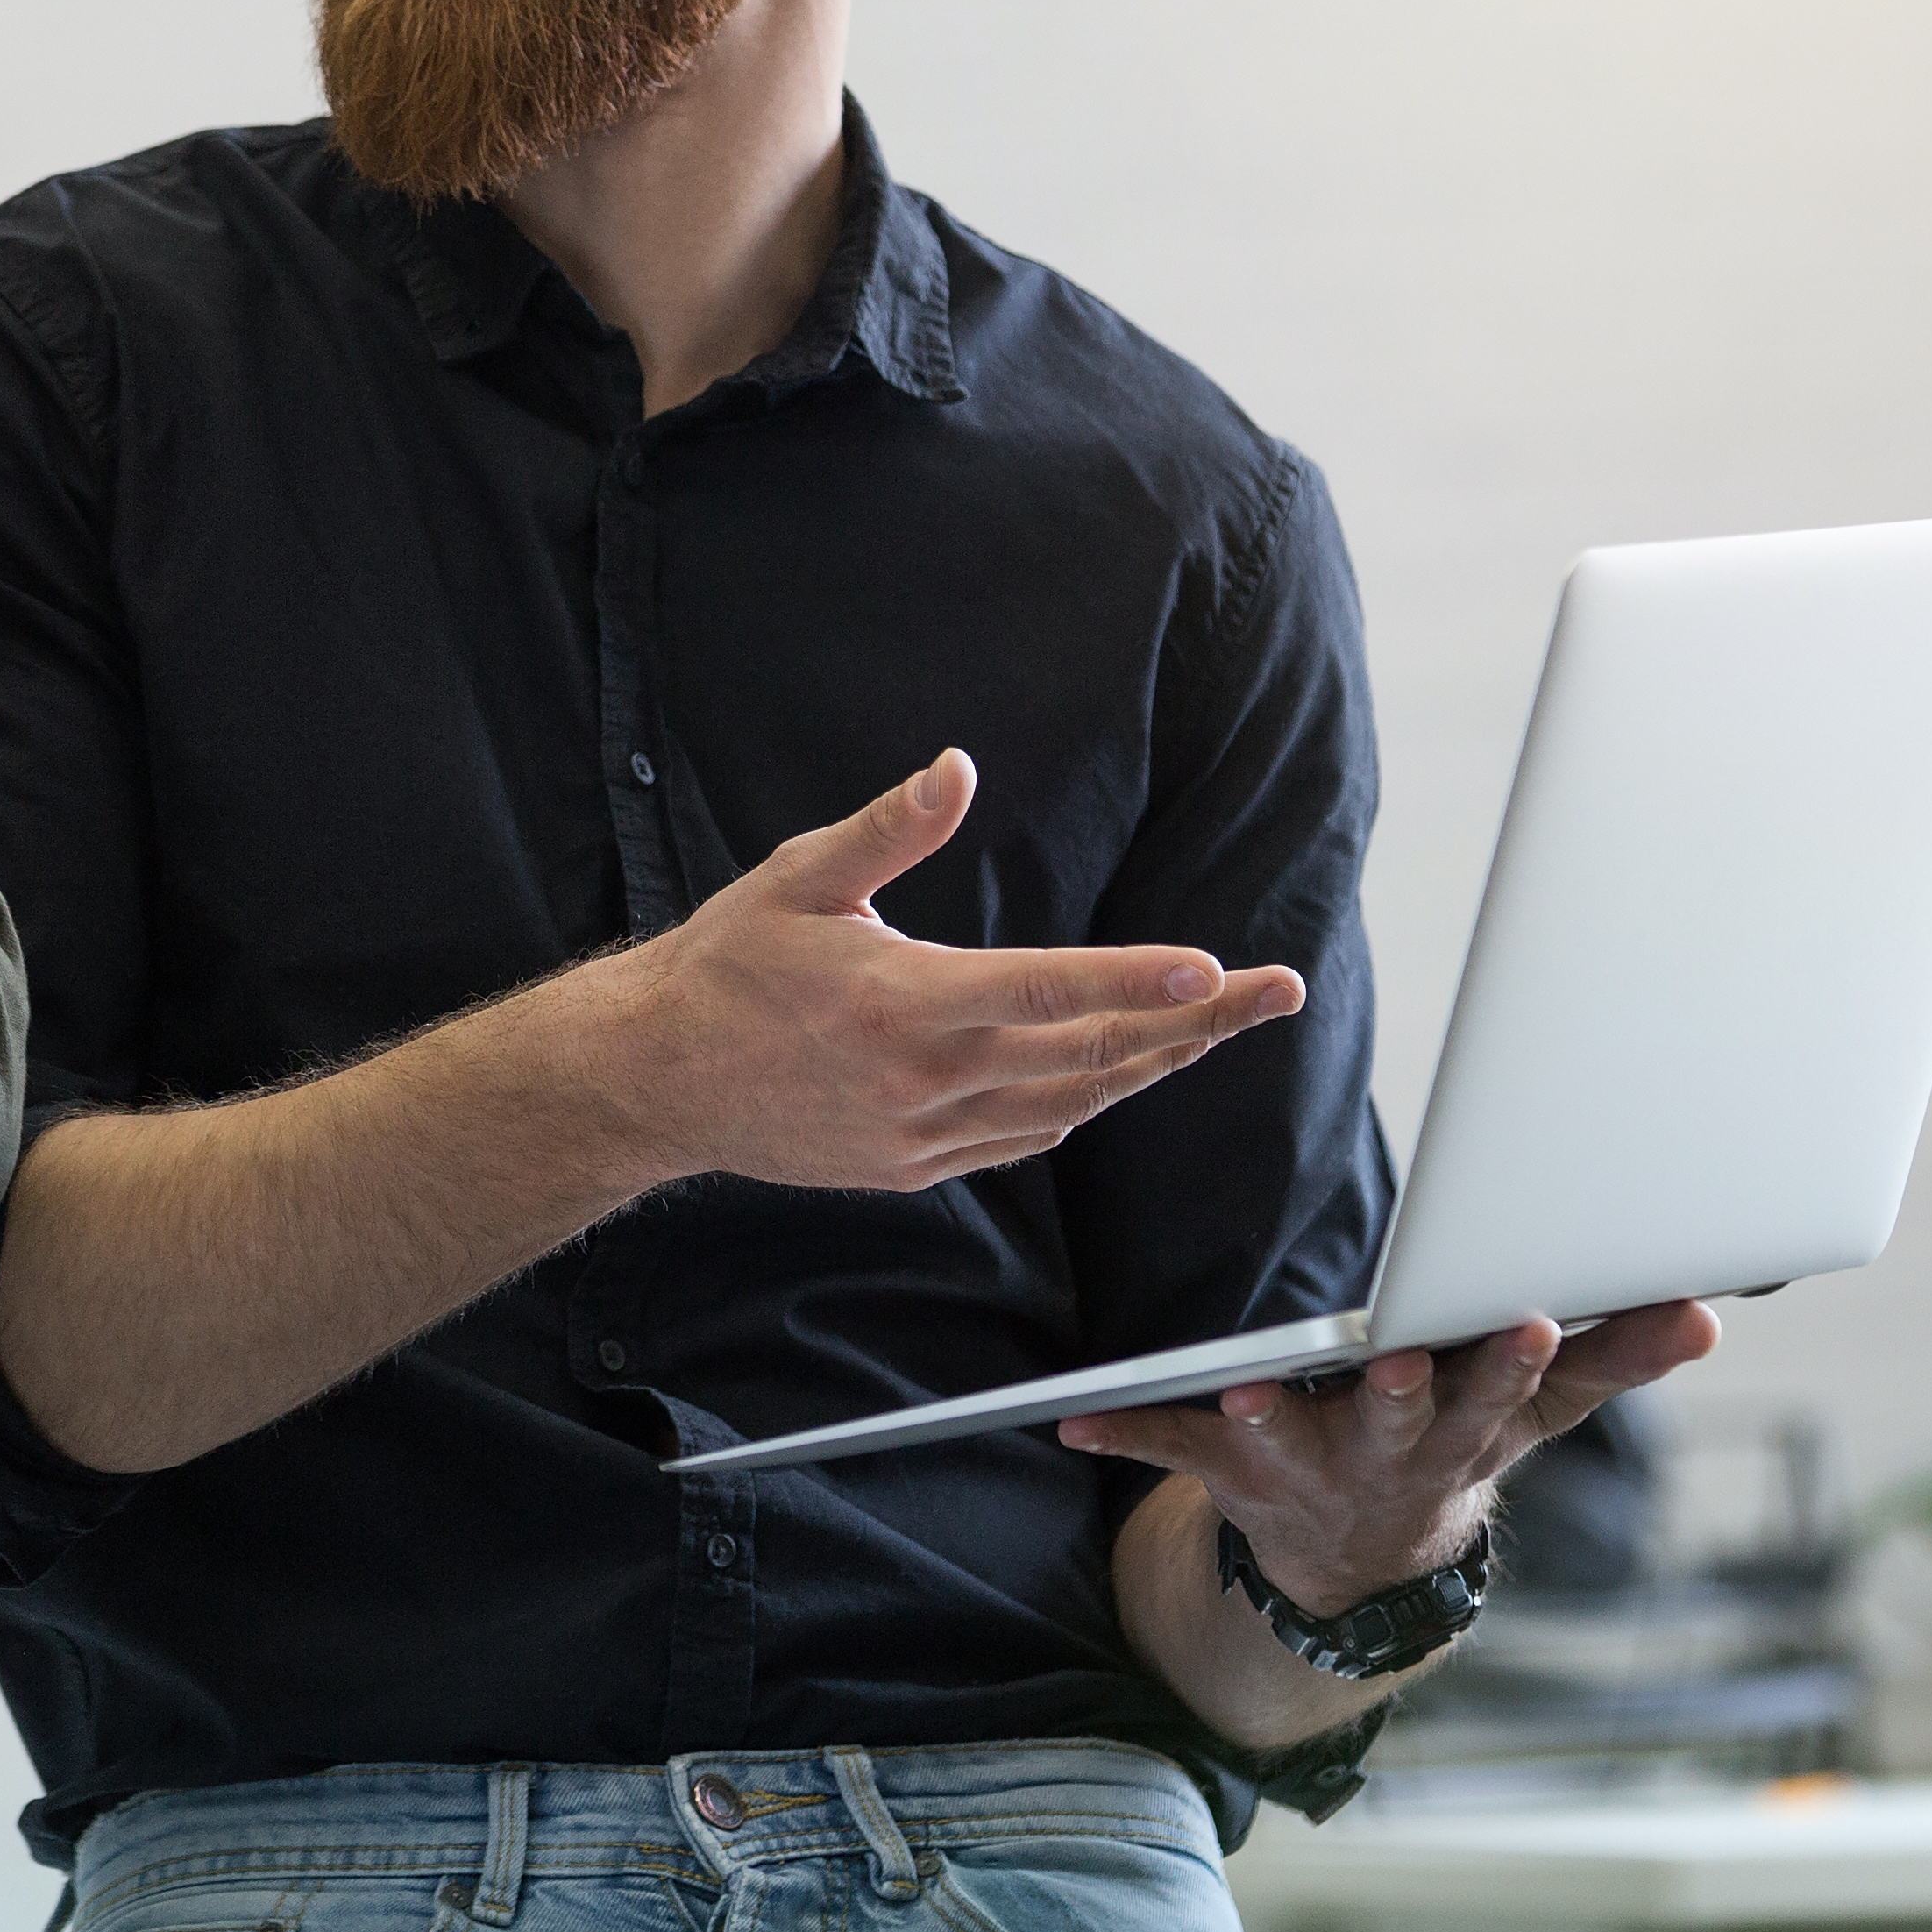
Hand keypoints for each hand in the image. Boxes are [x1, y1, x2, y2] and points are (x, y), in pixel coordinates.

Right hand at [559, 748, 1302, 1194]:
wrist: (655, 1082)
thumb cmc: (725, 967)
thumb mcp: (799, 877)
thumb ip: (889, 827)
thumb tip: (958, 766)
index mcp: (907, 1003)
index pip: (1052, 990)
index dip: (1140, 980)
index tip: (1215, 968)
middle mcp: (929, 1079)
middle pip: (1093, 1055)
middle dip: (1196, 1022)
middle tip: (1276, 989)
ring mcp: (925, 1133)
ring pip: (1072, 1104)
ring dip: (1154, 1065)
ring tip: (1219, 1025)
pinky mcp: (913, 1165)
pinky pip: (1022, 1139)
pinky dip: (1082, 1105)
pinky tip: (1119, 1076)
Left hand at [1059, 1299, 1723, 1614]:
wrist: (1362, 1558)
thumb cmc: (1456, 1438)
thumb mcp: (1541, 1411)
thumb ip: (1617, 1358)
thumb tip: (1702, 1312)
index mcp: (1463, 1427)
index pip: (1501, 1389)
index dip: (1516, 1358)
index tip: (1533, 1316)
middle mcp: (1387, 1453)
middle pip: (1401, 1420)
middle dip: (1406, 1392)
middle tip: (1404, 1358)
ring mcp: (1307, 1464)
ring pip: (1287, 1438)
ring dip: (1268, 1417)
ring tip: (1247, 1392)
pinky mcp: (1230, 1465)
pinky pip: (1170, 1445)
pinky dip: (1123, 1431)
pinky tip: (1071, 1418)